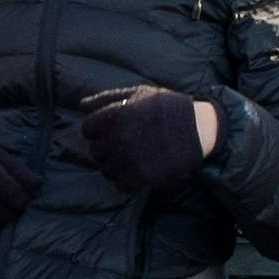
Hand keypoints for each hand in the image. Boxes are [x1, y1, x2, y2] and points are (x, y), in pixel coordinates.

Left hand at [77, 83, 218, 195]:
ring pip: (106, 170)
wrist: (197, 128)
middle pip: (95, 151)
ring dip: (115, 166)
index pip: (88, 129)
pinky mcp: (139, 176)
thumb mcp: (138, 94)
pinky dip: (126, 181)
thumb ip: (107, 98)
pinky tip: (138, 171)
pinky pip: (120, 185)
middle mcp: (116, 138)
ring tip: (132, 159)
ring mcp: (127, 158)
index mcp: (113, 115)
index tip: (112, 131)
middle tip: (124, 146)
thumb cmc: (167, 107)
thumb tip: (81, 105)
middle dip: (106, 149)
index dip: (99, 130)